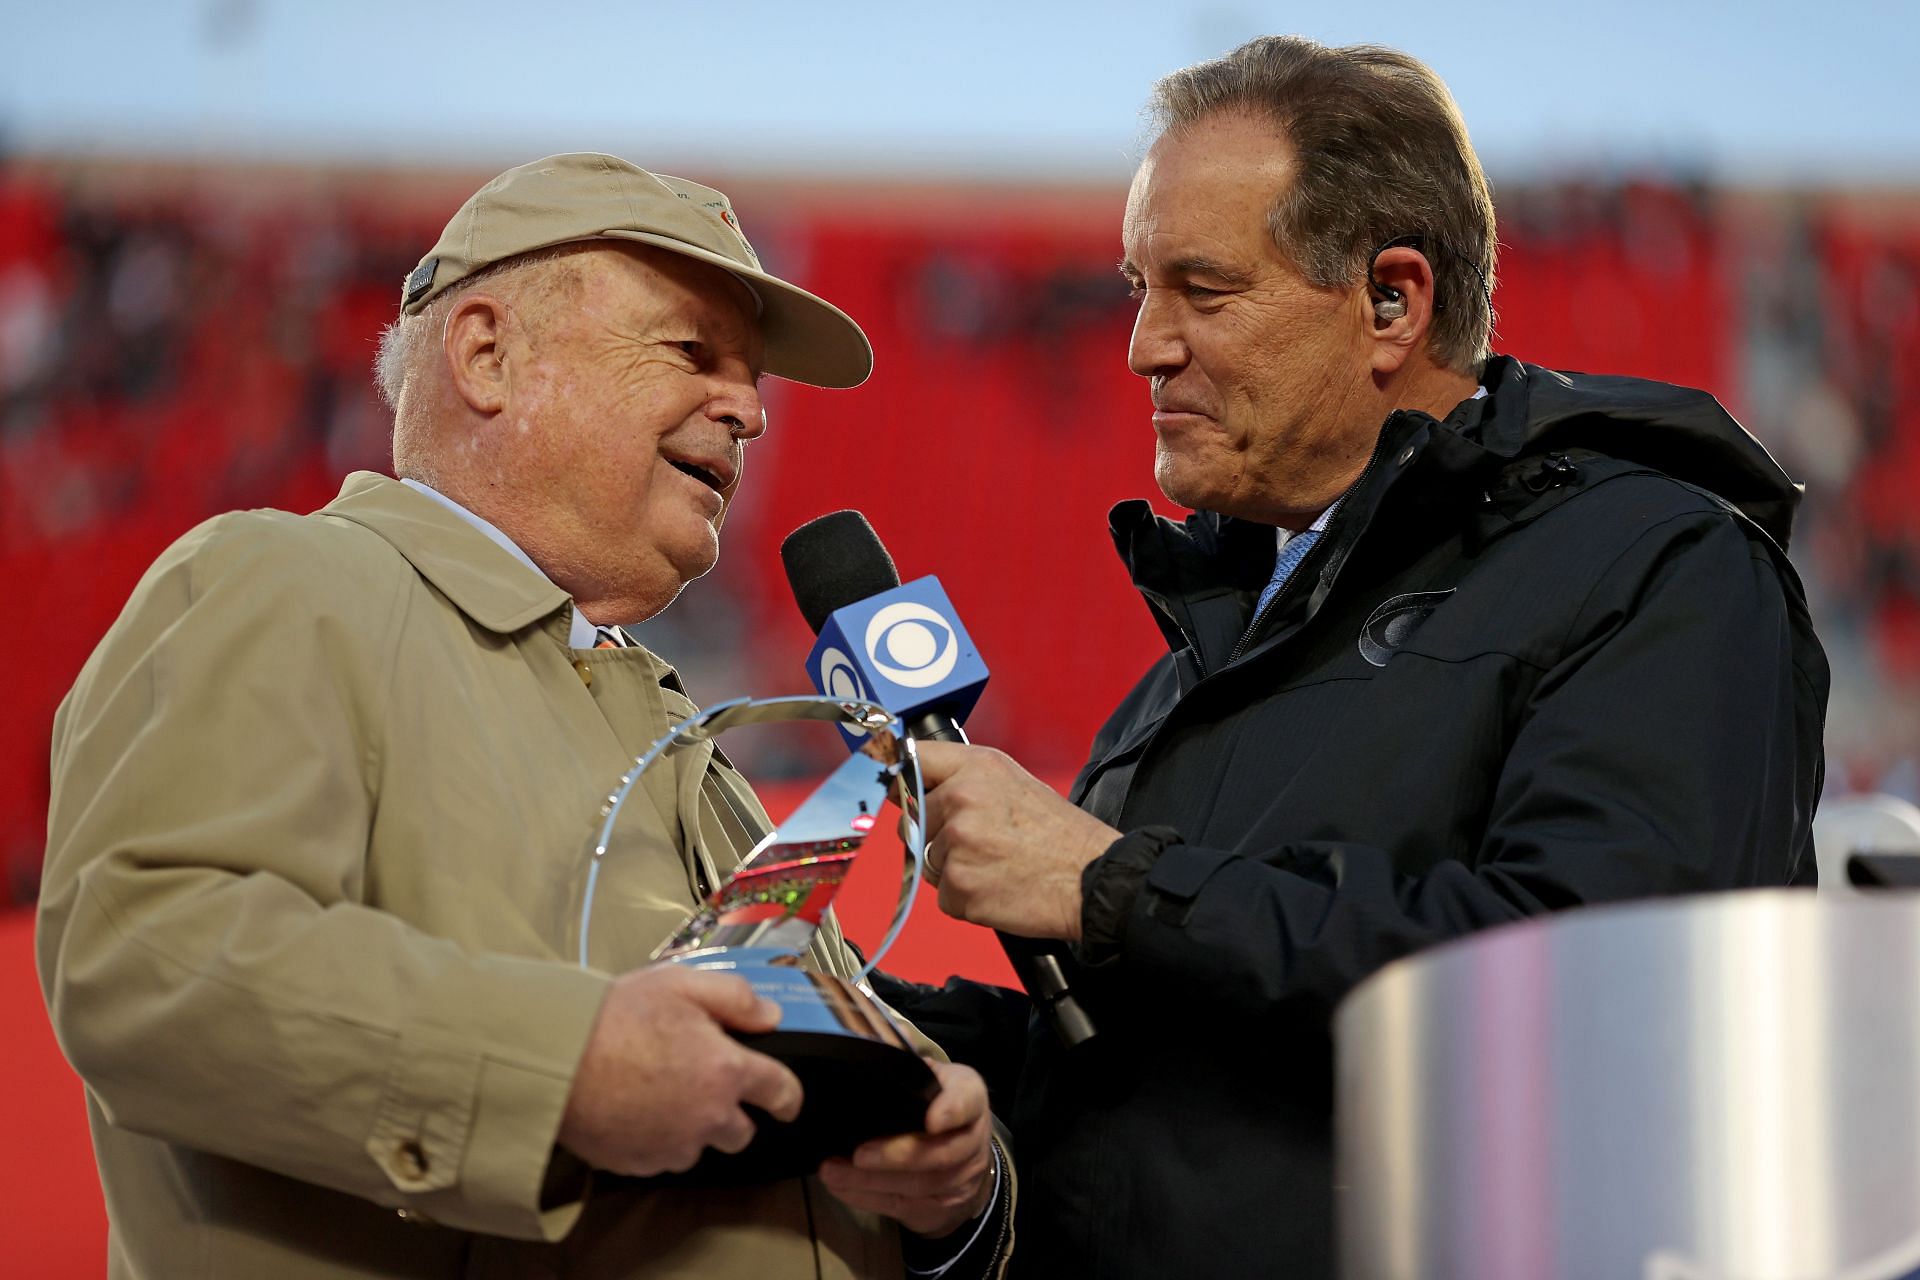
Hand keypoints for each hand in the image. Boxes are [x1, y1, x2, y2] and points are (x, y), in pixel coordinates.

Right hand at [557, 964, 802, 1176]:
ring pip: (698, 1146)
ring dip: (690, 1127)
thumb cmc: (616, 1018)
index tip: (786, 1101)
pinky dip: (655, 1140)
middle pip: (741, 1132)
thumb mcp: (680, 985)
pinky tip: (633, 1110)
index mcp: (726, 1072)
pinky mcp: (639, 1164)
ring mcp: (673, 1146)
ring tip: (657, 1093)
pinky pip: (660, 1157)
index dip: (787, 1096)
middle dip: (731, 1113)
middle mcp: (708, 1117)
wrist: (555, 1061)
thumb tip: (770, 1017)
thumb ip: (735, 998)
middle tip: (702, 1085)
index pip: (780, 1092)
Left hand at [817, 1059, 995, 1236]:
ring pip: (920, 1186)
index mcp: (969, 1096)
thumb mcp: (926, 1075)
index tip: (931, 1120)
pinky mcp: (941, 1208)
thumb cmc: (932, 1102)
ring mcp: (961, 1179)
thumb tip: (862, 1038)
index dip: (952, 1110)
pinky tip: (841, 1187)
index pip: (968, 1100)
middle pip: (940, 1153)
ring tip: (832, 1171)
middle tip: (858, 1154)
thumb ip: (902, 1061)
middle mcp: (972, 1139)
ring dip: (871, 1181)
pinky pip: (904, 1206)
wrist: (962, 1157)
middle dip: (897, 1156)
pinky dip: (868, 1198)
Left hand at [916, 741, 1120, 940]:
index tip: (898, 789)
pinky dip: (965, 900)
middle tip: (980, 844)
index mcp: (974, 768)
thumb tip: (918, 789)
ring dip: (953, 870)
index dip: (903, 779)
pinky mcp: (959, 886)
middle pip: (912, 821)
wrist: (1091, 877)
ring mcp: (957, 844)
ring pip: (927, 862)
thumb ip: (964, 779)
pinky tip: (997, 888)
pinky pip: (944, 896)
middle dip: (936, 837)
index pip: (913, 761)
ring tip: (995, 866)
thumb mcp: (1013, 781)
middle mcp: (960, 800)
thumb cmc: (1060, 834)